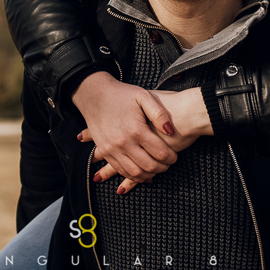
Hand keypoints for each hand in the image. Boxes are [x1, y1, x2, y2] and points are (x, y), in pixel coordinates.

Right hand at [72, 72, 177, 191]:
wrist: (94, 95)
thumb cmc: (122, 94)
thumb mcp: (144, 96)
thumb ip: (159, 113)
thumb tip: (171, 131)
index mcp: (136, 129)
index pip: (160, 153)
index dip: (171, 157)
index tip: (174, 156)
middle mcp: (123, 143)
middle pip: (149, 166)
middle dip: (163, 167)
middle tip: (168, 163)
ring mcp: (112, 149)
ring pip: (135, 173)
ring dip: (149, 174)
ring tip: (157, 167)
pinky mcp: (105, 152)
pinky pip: (121, 170)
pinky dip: (134, 175)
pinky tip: (142, 171)